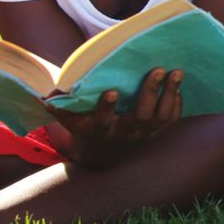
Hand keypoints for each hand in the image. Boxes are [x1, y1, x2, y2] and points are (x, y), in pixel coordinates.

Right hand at [46, 68, 183, 165]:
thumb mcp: (71, 120)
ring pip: (160, 117)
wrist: (104, 154)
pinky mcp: (157, 133)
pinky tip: (178, 89)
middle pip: (140, 116)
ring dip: (170, 94)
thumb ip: (60, 108)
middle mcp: (124, 133)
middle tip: (158, 70)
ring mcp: (143, 134)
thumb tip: (45, 97)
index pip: (103, 120)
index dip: (107, 107)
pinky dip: (177, 105)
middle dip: (150, 92)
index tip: (112, 91)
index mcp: (100, 128)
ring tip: (177, 72)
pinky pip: (171, 121)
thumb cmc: (86, 126)